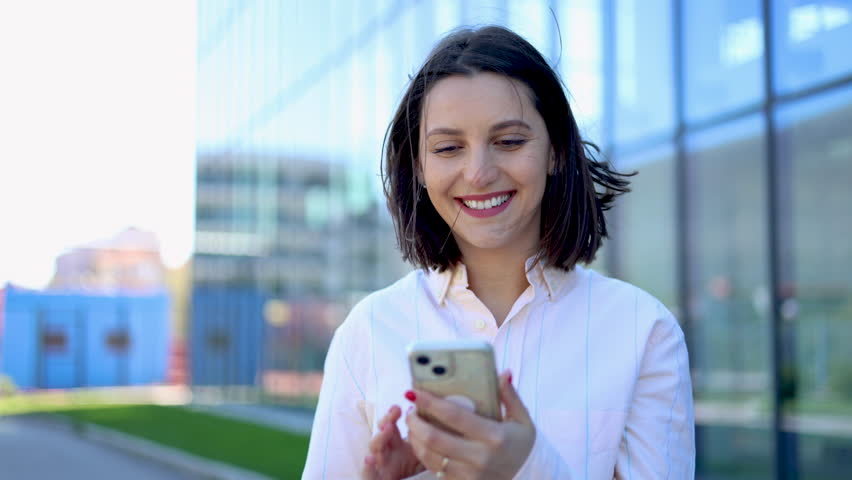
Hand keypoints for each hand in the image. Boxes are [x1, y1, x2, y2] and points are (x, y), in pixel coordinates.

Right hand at [362, 405, 424, 479]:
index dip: (392, 415)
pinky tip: (370, 459)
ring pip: (374, 448)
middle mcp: (384, 452)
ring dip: (379, 438)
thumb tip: (435, 423)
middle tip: (394, 415)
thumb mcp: (421, 456)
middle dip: (386, 422)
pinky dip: (368, 466)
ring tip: (387, 429)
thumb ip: (425, 442)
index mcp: (395, 444)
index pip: (391, 425)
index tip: (398, 408)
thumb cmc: (412, 473)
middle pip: (382, 433)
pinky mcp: (373, 478)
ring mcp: (377, 465)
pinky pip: (368, 473)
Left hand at [404, 371, 535, 478]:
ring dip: (414, 437)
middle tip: (410, 409)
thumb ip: (510, 397)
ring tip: (413, 423)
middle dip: (415, 421)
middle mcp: (480, 457)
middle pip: (434, 438)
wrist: (527, 478)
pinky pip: (434, 468)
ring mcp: (469, 474)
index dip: (430, 403)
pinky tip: (420, 440)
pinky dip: (422, 453)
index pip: (454, 416)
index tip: (415, 392)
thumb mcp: (522, 420)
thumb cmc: (521, 446)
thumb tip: (504, 373)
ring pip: (429, 455)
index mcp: (494, 437)